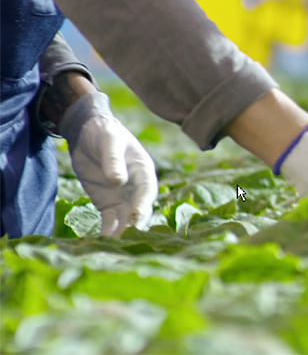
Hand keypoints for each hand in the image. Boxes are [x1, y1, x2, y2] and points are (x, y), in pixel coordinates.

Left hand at [60, 92, 157, 236]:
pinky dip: (107, 231)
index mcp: (144, 171)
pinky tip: (101, 243)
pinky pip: (110, 221)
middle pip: (139, 209)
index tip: (135, 217)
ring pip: (125, 219)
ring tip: (112, 247)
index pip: (147, 191)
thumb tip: (118, 180)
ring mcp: (123, 198)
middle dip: (133, 225)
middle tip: (125, 240)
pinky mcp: (108, 204)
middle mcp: (137, 188)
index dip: (142, 204)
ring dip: (120, 233)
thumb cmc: (104, 133)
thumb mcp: (109, 142)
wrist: (87, 134)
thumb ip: (113, 160)